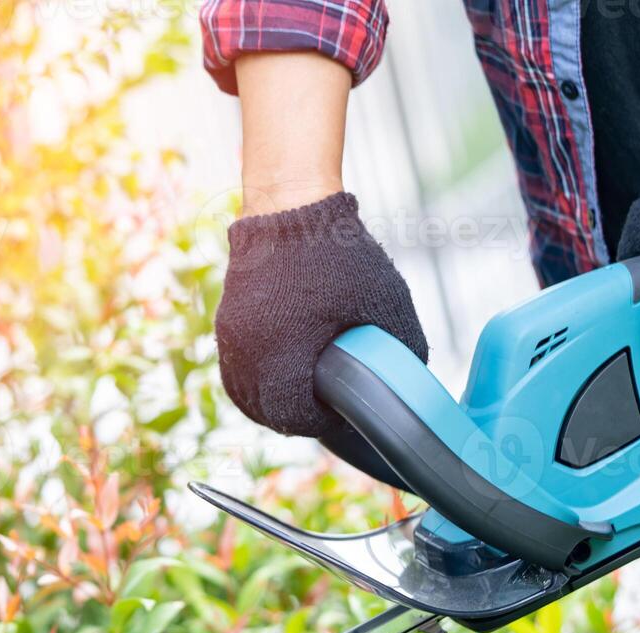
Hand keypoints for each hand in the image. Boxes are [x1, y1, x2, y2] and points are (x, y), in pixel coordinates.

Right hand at [215, 192, 427, 436]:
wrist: (290, 204)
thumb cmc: (337, 255)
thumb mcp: (386, 303)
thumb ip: (405, 347)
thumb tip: (414, 379)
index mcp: (279, 357)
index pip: (298, 418)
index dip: (327, 420)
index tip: (346, 408)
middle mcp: (244, 355)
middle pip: (270, 412)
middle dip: (302, 413)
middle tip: (331, 404)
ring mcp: (229, 340)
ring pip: (251, 394)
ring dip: (279, 398)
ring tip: (310, 391)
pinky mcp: (225, 325)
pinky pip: (240, 370)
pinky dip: (262, 376)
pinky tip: (288, 369)